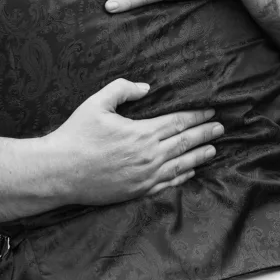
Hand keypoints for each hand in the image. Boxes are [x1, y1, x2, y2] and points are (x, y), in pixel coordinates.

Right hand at [48, 78, 222, 201]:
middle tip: (220, 129)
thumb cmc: (75, 135)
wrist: (60, 171)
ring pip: (180, 165)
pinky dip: (182, 176)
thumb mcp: (96, 103)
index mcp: (141, 133)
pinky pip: (167, 184)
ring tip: (212, 150)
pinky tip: (190, 172)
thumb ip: (121, 89)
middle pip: (185, 143)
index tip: (211, 112)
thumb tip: (146, 88)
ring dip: (199, 156)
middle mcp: (148, 156)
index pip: (178, 122)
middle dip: (205, 135)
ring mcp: (144, 176)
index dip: (197, 116)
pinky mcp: (137, 191)